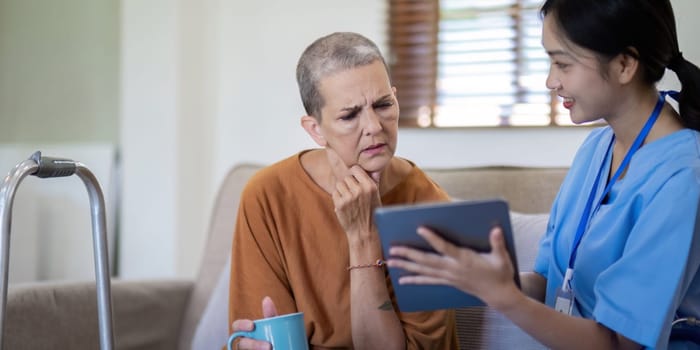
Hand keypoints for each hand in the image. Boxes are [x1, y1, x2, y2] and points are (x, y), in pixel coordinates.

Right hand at [229, 296, 277, 349]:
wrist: (288, 347)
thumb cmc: (278, 337)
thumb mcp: (276, 326)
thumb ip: (271, 315)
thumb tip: (266, 298)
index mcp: (248, 332)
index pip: (237, 327)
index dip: (241, 325)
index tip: (252, 325)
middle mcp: (246, 344)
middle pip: (242, 344)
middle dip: (253, 344)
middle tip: (269, 346)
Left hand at [325, 147, 381, 237]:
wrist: (365, 232)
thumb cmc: (372, 212)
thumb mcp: (376, 195)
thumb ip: (374, 180)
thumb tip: (374, 168)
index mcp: (370, 186)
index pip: (355, 169)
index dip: (354, 174)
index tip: (355, 180)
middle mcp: (360, 190)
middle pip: (346, 177)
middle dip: (348, 184)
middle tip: (353, 193)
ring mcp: (349, 198)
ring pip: (339, 184)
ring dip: (342, 190)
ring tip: (349, 199)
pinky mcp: (340, 204)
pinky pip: (334, 193)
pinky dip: (337, 198)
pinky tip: (344, 204)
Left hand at [386, 226, 518, 307]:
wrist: (499, 295)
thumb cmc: (500, 274)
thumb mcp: (502, 258)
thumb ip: (498, 243)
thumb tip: (496, 229)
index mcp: (465, 260)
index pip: (445, 248)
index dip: (432, 239)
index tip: (420, 229)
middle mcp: (453, 269)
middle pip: (427, 261)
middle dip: (409, 254)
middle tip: (393, 249)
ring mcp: (449, 277)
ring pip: (424, 271)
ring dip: (407, 266)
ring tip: (391, 262)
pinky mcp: (448, 282)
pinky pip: (428, 281)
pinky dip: (414, 280)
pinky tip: (402, 280)